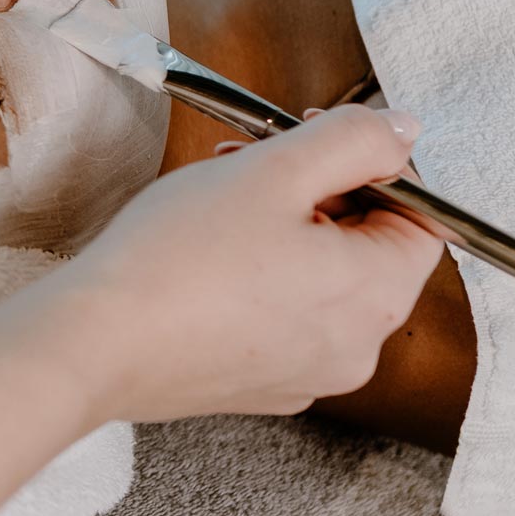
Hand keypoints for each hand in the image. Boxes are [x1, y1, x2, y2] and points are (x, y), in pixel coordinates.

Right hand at [52, 104, 443, 423]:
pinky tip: (200, 254)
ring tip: (214, 199)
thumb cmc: (177, 259)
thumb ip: (352, 141)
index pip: (421, 219)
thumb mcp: (272, 171)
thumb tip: (401, 131)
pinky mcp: (254, 384)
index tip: (312, 136)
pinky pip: (279, 316)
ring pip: (317, 279)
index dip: (371, 164)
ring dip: (281, 227)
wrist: (93, 345)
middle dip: (314, 190)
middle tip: (250, 158)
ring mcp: (303, 375)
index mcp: (375, 297)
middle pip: (364, 248)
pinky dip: (256, 276)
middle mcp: (354, 350)